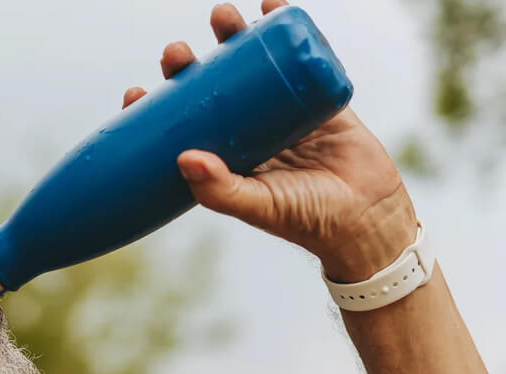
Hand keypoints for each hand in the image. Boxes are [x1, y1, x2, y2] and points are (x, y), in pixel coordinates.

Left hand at [123, 0, 418, 282]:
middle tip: (176, 51)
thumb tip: (182, 158)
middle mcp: (248, 130)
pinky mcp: (317, 95)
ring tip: (222, 15)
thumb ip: (221, 189)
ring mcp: (282, 109)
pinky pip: (300, 56)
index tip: (136, 93)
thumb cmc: (307, 219)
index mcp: (225, 157)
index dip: (156, 109)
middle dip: (189, 65)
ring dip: (233, 37)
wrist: (369, 215)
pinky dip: (286, 28)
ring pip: (251, 66)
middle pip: (210, 89)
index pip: (181, 128)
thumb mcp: (258, 206)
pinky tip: (271, 4)